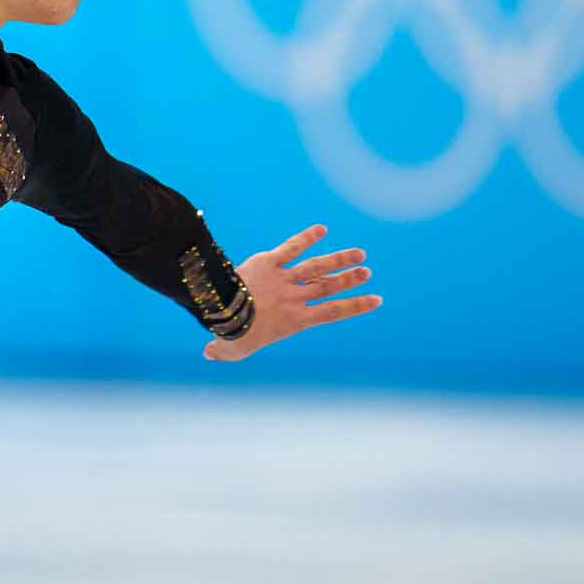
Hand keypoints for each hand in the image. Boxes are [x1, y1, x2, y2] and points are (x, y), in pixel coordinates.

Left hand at [202, 223, 380, 362]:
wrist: (225, 312)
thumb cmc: (232, 335)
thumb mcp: (230, 350)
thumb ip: (223, 352)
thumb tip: (208, 355)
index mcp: (295, 321)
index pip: (333, 312)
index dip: (355, 306)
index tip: (376, 300)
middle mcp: (295, 298)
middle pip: (329, 286)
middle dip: (350, 279)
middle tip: (367, 271)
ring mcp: (284, 279)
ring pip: (317, 267)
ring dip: (339, 259)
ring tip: (359, 253)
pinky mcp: (269, 262)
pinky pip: (292, 247)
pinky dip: (306, 237)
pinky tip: (322, 228)